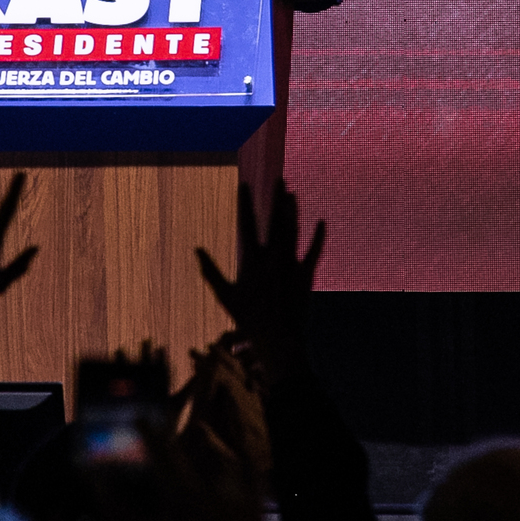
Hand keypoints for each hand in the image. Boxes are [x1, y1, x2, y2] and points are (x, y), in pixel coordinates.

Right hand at [196, 180, 324, 378]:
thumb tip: (197, 250)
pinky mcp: (306, 276)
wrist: (278, 341)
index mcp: (252, 261)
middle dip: (276, 198)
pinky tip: (322, 223)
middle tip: (279, 179)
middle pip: (275, 221)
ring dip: (293, 211)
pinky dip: (318, 238)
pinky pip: (314, 252)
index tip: (244, 184)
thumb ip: (211, 271)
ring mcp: (291, 266)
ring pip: (293, 231)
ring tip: (292, 193)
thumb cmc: (249, 321)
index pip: (247, 224)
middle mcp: (273, 259)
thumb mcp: (225, 296)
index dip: (245, 203)